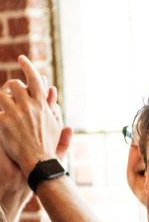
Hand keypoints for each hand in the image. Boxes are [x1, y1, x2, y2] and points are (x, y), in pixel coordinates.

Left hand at [0, 56, 68, 173]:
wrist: (39, 162)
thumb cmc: (49, 150)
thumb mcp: (58, 135)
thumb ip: (59, 125)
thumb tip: (68, 126)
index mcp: (43, 105)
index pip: (35, 79)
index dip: (28, 66)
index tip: (22, 58)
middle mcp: (29, 106)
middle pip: (14, 85)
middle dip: (9, 87)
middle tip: (7, 92)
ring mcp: (15, 113)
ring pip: (1, 94)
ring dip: (0, 98)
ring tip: (3, 105)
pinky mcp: (3, 122)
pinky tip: (1, 119)